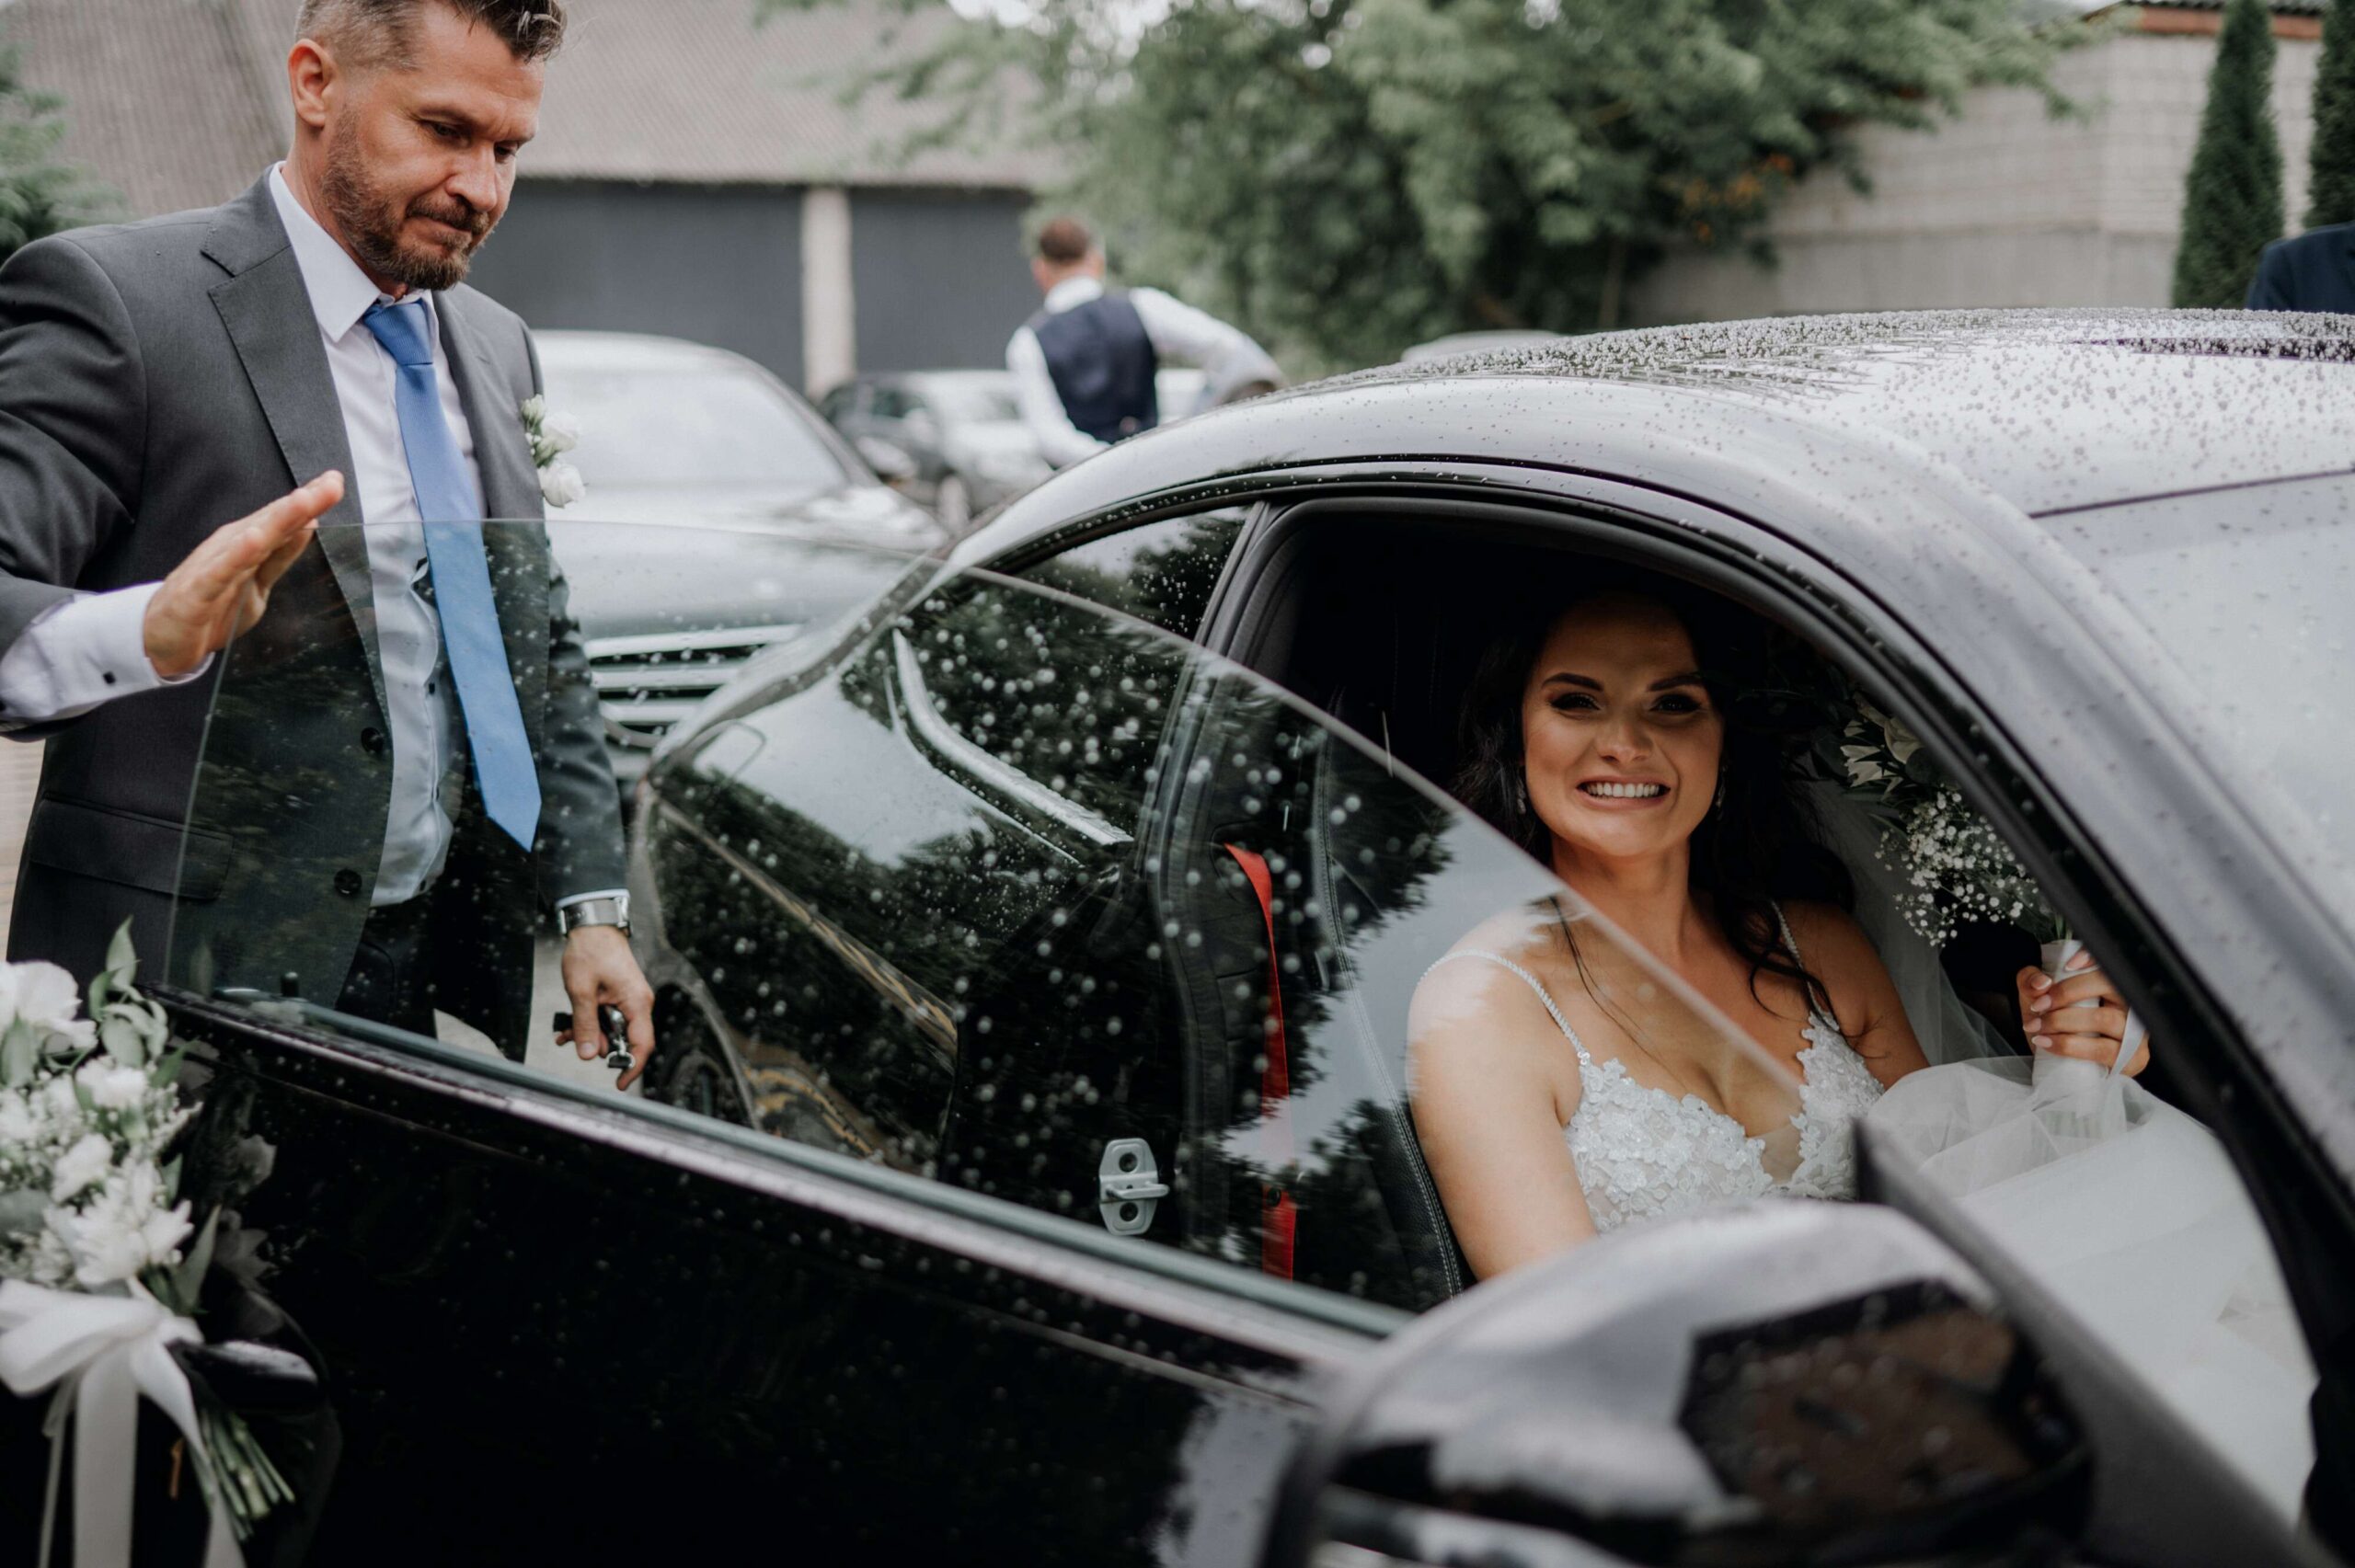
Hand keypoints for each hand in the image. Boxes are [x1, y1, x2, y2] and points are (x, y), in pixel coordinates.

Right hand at [143, 472, 343, 677]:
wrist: (161, 638)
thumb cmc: (211, 605)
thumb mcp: (256, 580)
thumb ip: (280, 555)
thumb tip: (311, 525)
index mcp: (246, 545)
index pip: (282, 519)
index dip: (310, 500)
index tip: (336, 481)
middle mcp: (230, 548)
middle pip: (271, 522)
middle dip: (302, 502)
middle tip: (332, 483)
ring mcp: (212, 567)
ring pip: (250, 539)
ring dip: (277, 519)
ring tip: (304, 501)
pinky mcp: (196, 592)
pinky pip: (219, 572)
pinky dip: (237, 555)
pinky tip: (255, 540)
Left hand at [557, 924, 655, 1090]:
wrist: (593, 926)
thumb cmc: (591, 951)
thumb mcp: (581, 991)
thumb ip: (585, 1024)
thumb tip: (587, 1054)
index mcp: (636, 1002)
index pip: (642, 1044)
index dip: (632, 1066)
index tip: (620, 1083)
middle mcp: (638, 1003)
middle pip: (624, 1039)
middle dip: (598, 1045)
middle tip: (573, 1042)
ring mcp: (630, 1000)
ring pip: (612, 1030)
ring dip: (590, 1033)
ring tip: (566, 1031)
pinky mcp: (620, 996)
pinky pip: (608, 1018)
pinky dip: (590, 1023)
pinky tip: (571, 1025)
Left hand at [2014, 949, 2149, 1074]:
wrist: (2060, 1067)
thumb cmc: (2055, 1027)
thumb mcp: (2036, 999)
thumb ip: (2031, 982)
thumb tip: (2042, 982)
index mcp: (2112, 985)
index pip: (2112, 961)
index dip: (2094, 957)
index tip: (2067, 965)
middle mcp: (2130, 1005)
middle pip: (2108, 985)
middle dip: (2067, 992)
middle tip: (2038, 1005)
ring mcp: (2135, 1032)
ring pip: (2105, 1019)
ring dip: (2063, 1021)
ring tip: (2037, 1026)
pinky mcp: (2131, 1059)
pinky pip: (2102, 1050)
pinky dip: (2070, 1046)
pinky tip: (2048, 1043)